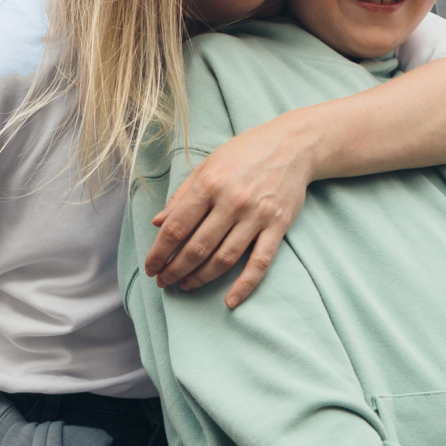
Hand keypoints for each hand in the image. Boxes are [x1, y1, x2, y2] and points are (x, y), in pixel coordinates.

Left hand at [144, 112, 315, 307]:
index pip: (176, 227)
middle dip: (175, 270)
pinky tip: (230, 301)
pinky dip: (245, 285)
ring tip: (185, 286)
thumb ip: (183, 194)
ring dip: (200, 278)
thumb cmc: (247, 152)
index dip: (159, 252)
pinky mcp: (278, 226)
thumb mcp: (209, 164)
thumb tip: (157, 223)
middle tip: (163, 281)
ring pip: (224, 259)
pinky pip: (260, 262)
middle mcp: (233, 201)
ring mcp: (257, 216)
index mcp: (210, 184)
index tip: (151, 267)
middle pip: (197, 247)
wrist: (294, 144)